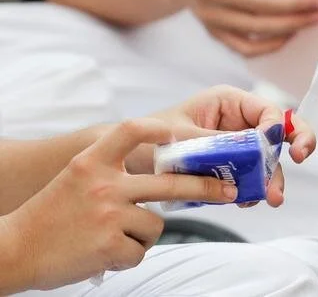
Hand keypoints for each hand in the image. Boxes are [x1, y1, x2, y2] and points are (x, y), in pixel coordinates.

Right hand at [7, 119, 236, 290]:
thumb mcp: (77, 177)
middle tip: (230, 190)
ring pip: (156, 222)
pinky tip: (102, 251)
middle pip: (171, 181)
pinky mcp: (111, 245)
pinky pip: (141, 249)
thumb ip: (113, 169)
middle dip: (206, 187)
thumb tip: (164, 172)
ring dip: (140, 233)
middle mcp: (103, 183)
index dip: (160, 128)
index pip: (130, 130)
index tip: (182, 131)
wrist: (13, 249)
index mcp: (92, 161)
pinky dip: (128, 254)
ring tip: (108, 235)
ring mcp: (108, 214)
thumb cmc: (52, 214)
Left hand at [125, 85, 316, 207]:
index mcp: (229, 102)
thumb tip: (249, 150)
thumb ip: (217, 142)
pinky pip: (252, 178)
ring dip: (273, 178)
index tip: (282, 144)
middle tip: (302, 159)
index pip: (267, 110)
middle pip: (279, 133)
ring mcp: (237, 147)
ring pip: (268, 160)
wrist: (124, 167)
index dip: (279, 126)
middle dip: (294, 147)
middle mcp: (238, 122)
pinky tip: (244, 200)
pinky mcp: (231, 169)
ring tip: (269, 198)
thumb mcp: (181, 137)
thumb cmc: (146, 139)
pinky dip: (253, 190)